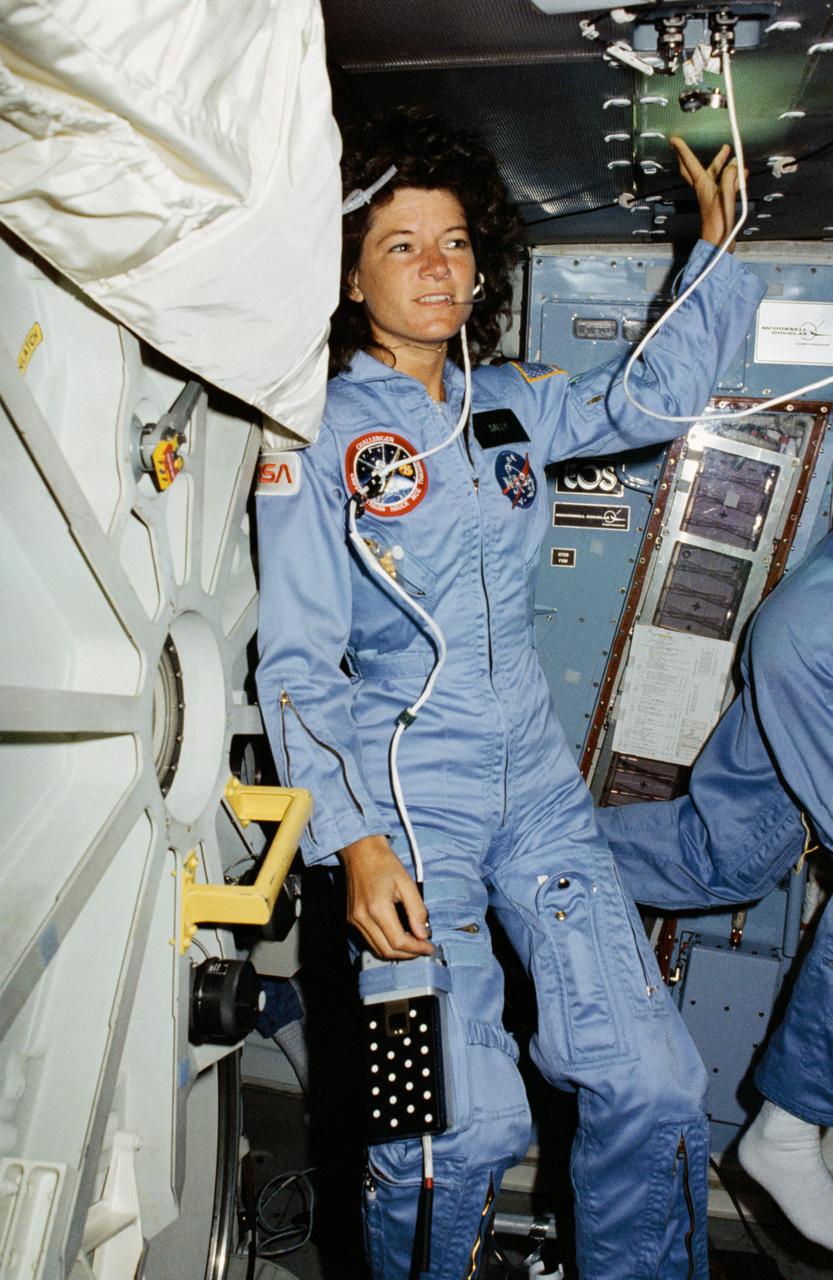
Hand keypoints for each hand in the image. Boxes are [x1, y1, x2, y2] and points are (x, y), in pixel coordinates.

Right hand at [340, 834, 433, 958]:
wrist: (360, 851)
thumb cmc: (384, 863)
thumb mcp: (407, 882)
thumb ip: (417, 910)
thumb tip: (423, 934)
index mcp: (376, 908)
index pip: (398, 941)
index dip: (417, 949)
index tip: (430, 947)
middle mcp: (362, 918)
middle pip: (387, 951)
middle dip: (408, 954)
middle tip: (424, 948)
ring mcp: (354, 921)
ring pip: (378, 950)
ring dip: (397, 952)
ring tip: (414, 943)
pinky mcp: (351, 920)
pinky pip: (370, 941)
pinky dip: (386, 944)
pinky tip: (399, 936)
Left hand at [670, 136, 741, 249]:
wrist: (719, 241)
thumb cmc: (719, 222)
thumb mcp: (726, 196)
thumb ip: (730, 178)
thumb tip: (734, 164)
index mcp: (702, 185)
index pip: (690, 163)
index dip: (683, 150)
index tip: (674, 140)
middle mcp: (704, 188)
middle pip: (694, 168)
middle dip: (690, 156)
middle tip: (683, 145)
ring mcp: (710, 195)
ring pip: (712, 174)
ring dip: (719, 162)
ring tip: (727, 151)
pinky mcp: (718, 201)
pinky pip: (723, 184)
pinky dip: (731, 176)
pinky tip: (740, 173)